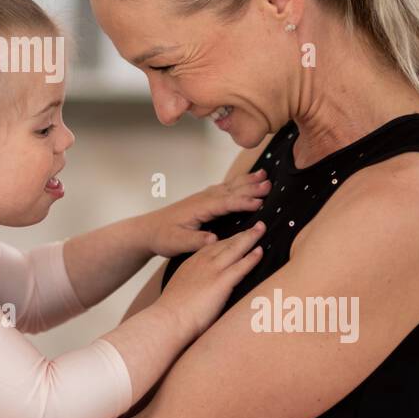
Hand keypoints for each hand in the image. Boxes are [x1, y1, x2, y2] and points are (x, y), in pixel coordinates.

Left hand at [144, 170, 270, 257]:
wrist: (148, 230)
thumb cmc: (163, 237)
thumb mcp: (177, 243)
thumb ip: (196, 241)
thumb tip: (214, 239)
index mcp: (199, 208)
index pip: (225, 203)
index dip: (242, 203)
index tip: (260, 203)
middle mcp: (203, 199)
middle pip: (231, 190)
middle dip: (250, 187)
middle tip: (270, 184)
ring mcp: (203, 198)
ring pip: (229, 187)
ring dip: (247, 181)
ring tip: (264, 175)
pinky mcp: (204, 200)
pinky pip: (225, 188)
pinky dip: (238, 184)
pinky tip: (246, 181)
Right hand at [155, 221, 265, 337]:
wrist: (168, 319)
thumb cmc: (172, 313)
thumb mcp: (180, 292)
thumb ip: (192, 288)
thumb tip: (199, 294)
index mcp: (191, 264)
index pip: (212, 247)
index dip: (226, 240)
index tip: (236, 235)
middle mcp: (202, 263)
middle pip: (225, 243)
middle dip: (241, 234)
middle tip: (255, 226)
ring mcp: (212, 271)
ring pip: (234, 249)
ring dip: (249, 238)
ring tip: (261, 229)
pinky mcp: (221, 282)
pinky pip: (240, 266)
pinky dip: (251, 258)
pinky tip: (260, 251)